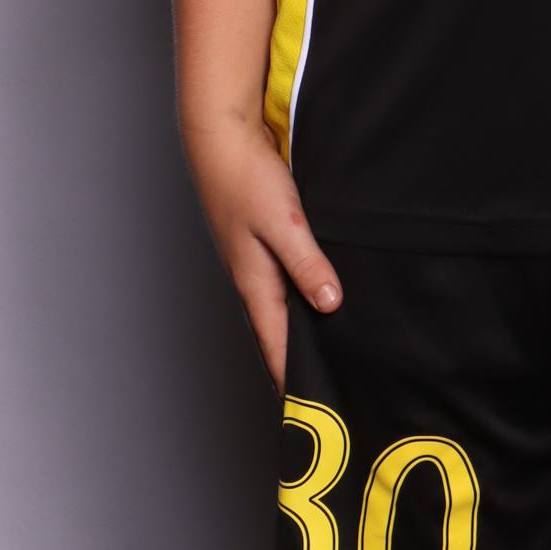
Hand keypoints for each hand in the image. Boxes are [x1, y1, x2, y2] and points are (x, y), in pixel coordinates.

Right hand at [185, 107, 340, 393]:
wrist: (220, 138)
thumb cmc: (246, 177)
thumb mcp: (284, 222)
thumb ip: (307, 263)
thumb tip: (330, 303)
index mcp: (254, 282)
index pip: (275, 345)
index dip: (291, 379)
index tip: (309, 411)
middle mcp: (251, 279)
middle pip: (275, 333)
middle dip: (296, 364)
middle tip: (325, 391)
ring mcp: (251, 262)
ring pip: (278, 309)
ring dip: (297, 332)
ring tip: (325, 354)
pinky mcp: (257, 244)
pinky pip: (279, 283)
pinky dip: (297, 300)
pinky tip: (317, 297)